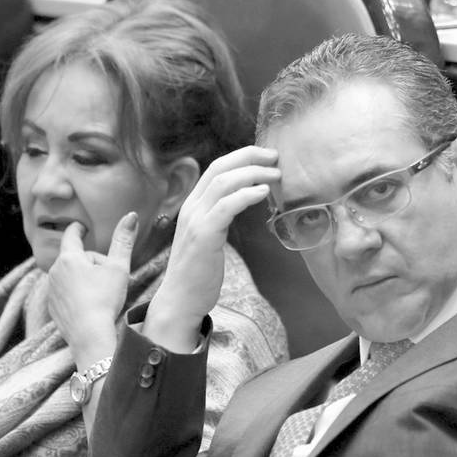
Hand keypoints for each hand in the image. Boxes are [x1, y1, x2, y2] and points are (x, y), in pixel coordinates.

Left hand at [48, 211, 137, 367]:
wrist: (89, 334)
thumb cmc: (104, 299)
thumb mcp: (119, 267)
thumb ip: (123, 240)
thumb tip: (131, 215)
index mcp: (69, 258)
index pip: (71, 235)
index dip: (78, 229)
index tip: (82, 226)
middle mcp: (55, 272)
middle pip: (75, 258)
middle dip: (90, 261)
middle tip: (108, 274)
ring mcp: (51, 290)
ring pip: (69, 276)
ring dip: (83, 278)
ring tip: (100, 292)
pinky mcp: (52, 307)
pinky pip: (65, 292)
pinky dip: (76, 294)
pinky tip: (90, 304)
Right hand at [145, 146, 278, 351]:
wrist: (180, 300)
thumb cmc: (199, 271)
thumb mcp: (210, 235)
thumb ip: (221, 215)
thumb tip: (245, 199)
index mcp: (193, 204)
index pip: (216, 167)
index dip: (242, 156)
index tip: (266, 156)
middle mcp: (191, 207)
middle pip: (220, 167)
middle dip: (250, 157)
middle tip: (275, 156)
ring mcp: (195, 220)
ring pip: (223, 182)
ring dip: (253, 174)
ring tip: (276, 174)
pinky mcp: (203, 236)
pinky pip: (226, 206)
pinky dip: (246, 195)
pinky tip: (264, 193)